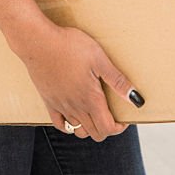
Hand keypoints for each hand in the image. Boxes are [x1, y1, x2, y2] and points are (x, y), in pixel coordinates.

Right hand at [12, 20, 143, 141]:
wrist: (38, 41)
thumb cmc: (69, 46)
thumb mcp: (99, 59)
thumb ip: (117, 81)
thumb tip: (136, 99)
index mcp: (90, 99)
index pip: (108, 128)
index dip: (119, 127)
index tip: (124, 116)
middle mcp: (75, 108)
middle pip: (95, 133)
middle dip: (107, 127)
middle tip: (111, 112)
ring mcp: (60, 106)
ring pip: (78, 131)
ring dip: (90, 127)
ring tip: (95, 112)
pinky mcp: (48, 101)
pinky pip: (59, 124)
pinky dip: (69, 125)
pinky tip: (74, 114)